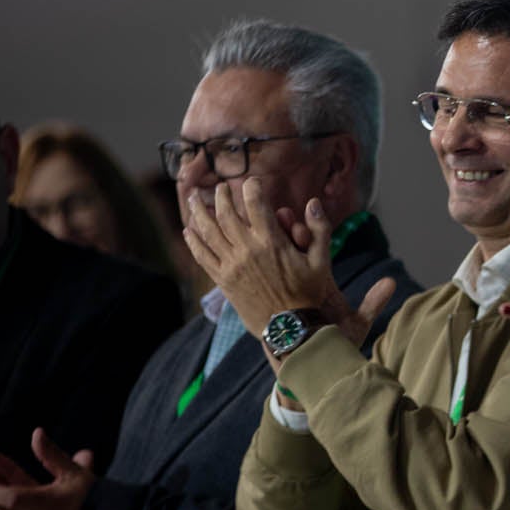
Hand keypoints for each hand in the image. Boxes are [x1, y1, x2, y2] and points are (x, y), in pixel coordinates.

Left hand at [182, 180, 351, 341]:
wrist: (289, 328)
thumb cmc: (308, 294)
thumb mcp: (321, 261)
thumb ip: (319, 229)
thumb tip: (313, 201)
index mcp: (271, 241)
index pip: (255, 203)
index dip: (252, 187)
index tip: (252, 181)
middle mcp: (247, 250)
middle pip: (226, 213)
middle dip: (221, 196)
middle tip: (220, 187)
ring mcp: (232, 265)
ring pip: (209, 232)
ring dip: (199, 212)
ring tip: (193, 199)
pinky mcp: (223, 280)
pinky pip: (203, 257)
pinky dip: (193, 242)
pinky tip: (188, 231)